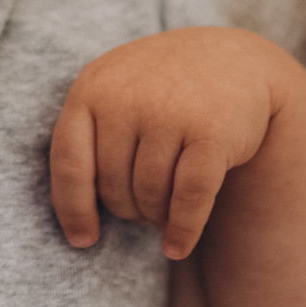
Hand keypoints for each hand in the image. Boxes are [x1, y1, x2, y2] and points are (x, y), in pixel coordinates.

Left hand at [49, 27, 291, 259]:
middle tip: (145, 209)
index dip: (73, 208)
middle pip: (112, 187)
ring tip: (163, 212)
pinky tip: (177, 245)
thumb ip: (91, 142)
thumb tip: (80, 226)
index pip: (69, 163)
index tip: (83, 239)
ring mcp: (169, 112)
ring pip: (149, 196)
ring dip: (156, 217)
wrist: (236, 61)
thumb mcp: (118, 94)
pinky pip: (188, 199)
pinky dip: (182, 229)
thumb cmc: (164, 89)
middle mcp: (126, 96)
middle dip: (128, 210)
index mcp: (93, 86)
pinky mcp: (211, 132)